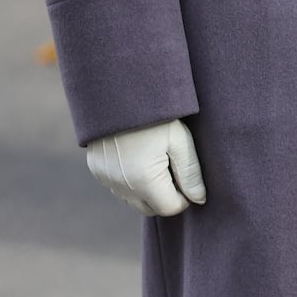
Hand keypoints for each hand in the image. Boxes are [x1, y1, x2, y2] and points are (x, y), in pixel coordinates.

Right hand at [86, 119, 205, 216]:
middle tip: (174, 166)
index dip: (185, 196)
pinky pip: (117, 185)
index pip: (170, 208)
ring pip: (132, 198)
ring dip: (147, 189)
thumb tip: (199, 199)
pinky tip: (138, 153)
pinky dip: (130, 179)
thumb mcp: (179, 138)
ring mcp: (106, 179)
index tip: (188, 175)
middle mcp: (121, 186)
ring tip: (156, 157)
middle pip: (150, 207)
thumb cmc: (154, 112)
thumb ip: (190, 172)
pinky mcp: (96, 168)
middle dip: (166, 196)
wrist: (116, 88)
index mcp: (144, 181)